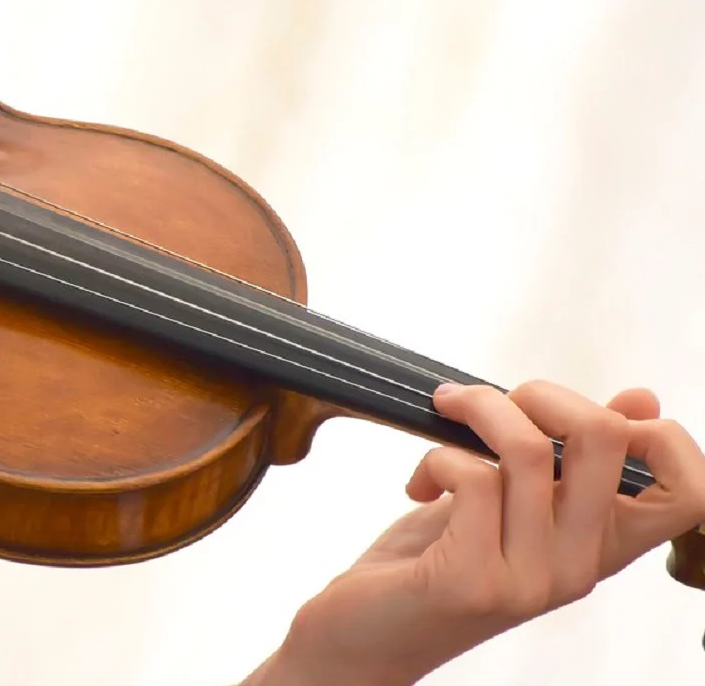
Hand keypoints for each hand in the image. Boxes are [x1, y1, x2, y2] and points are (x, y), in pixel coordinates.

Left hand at [256, 380, 704, 685]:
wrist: (361, 640)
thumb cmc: (430, 563)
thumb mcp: (507, 505)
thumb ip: (565, 461)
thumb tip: (641, 399)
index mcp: (597, 547)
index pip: (688, 495)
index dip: (659, 436)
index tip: (592, 412)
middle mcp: (576, 568)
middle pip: (606, 442)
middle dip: (544, 393)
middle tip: (491, 402)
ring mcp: (528, 579)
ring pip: (529, 450)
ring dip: (477, 409)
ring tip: (445, 415)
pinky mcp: (470, 580)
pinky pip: (471, 478)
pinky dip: (437, 456)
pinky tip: (418, 482)